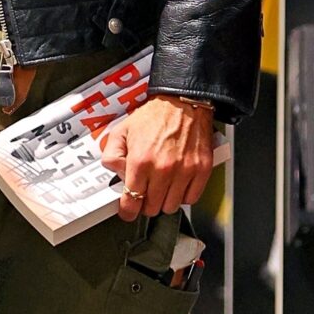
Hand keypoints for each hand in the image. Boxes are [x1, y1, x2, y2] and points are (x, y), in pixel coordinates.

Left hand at [99, 96, 214, 221]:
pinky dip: (183, 195)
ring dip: (164, 200)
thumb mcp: (122, 130)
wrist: (182, 102)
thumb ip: (112, 155)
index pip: (132, 201)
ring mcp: (184, 171)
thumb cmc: (155, 115)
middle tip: (146, 191)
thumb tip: (115, 174)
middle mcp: (163, 169)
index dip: (128, 211)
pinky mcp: (201, 170)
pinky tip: (177, 183)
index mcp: (140, 161)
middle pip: (152, 208)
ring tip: (162, 185)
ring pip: (171, 207)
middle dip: (145, 202)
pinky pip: (191, 199)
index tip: (128, 212)